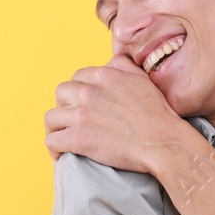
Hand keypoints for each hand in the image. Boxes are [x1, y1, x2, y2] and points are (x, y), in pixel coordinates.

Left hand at [44, 55, 187, 172]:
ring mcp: (81, 115)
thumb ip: (124, 65)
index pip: (78, 77)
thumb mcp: (143, 79)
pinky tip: (60, 154)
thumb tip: (113, 60)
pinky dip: (54, 148)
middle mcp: (89, 92)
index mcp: (103, 76)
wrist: (162, 141)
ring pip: (51, 118)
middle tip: (72, 118)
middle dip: (65, 105)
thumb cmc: (158, 113)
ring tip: (62, 136)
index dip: (79, 90)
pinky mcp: (78, 139)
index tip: (83, 102)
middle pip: (61, 93)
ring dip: (55, 128)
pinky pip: (52, 141)